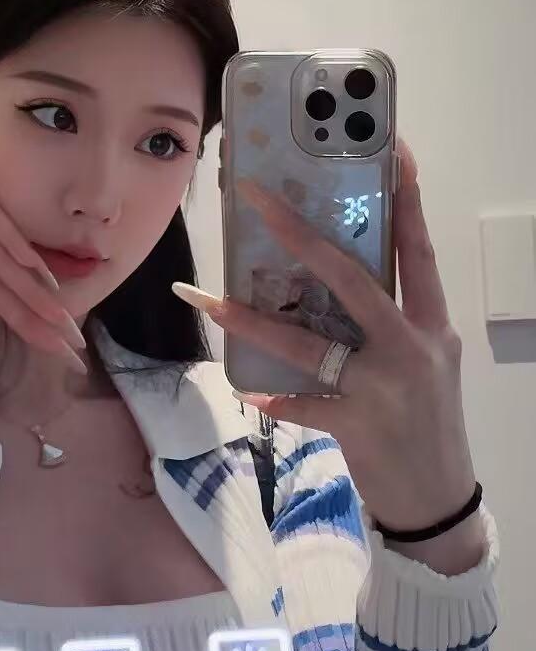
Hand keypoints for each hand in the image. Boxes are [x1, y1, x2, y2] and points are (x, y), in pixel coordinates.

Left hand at [173, 139, 477, 531]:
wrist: (442, 502)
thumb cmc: (429, 424)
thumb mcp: (428, 363)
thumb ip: (394, 324)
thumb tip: (340, 282)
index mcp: (432, 325)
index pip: (419, 250)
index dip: (407, 200)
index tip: (391, 149)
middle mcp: (413, 347)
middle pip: (353, 278)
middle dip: (300, 235)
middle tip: (256, 196)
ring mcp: (385, 387)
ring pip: (308, 342)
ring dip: (251, 319)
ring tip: (207, 298)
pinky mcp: (358, 426)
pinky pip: (303, 404)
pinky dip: (275, 399)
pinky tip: (250, 392)